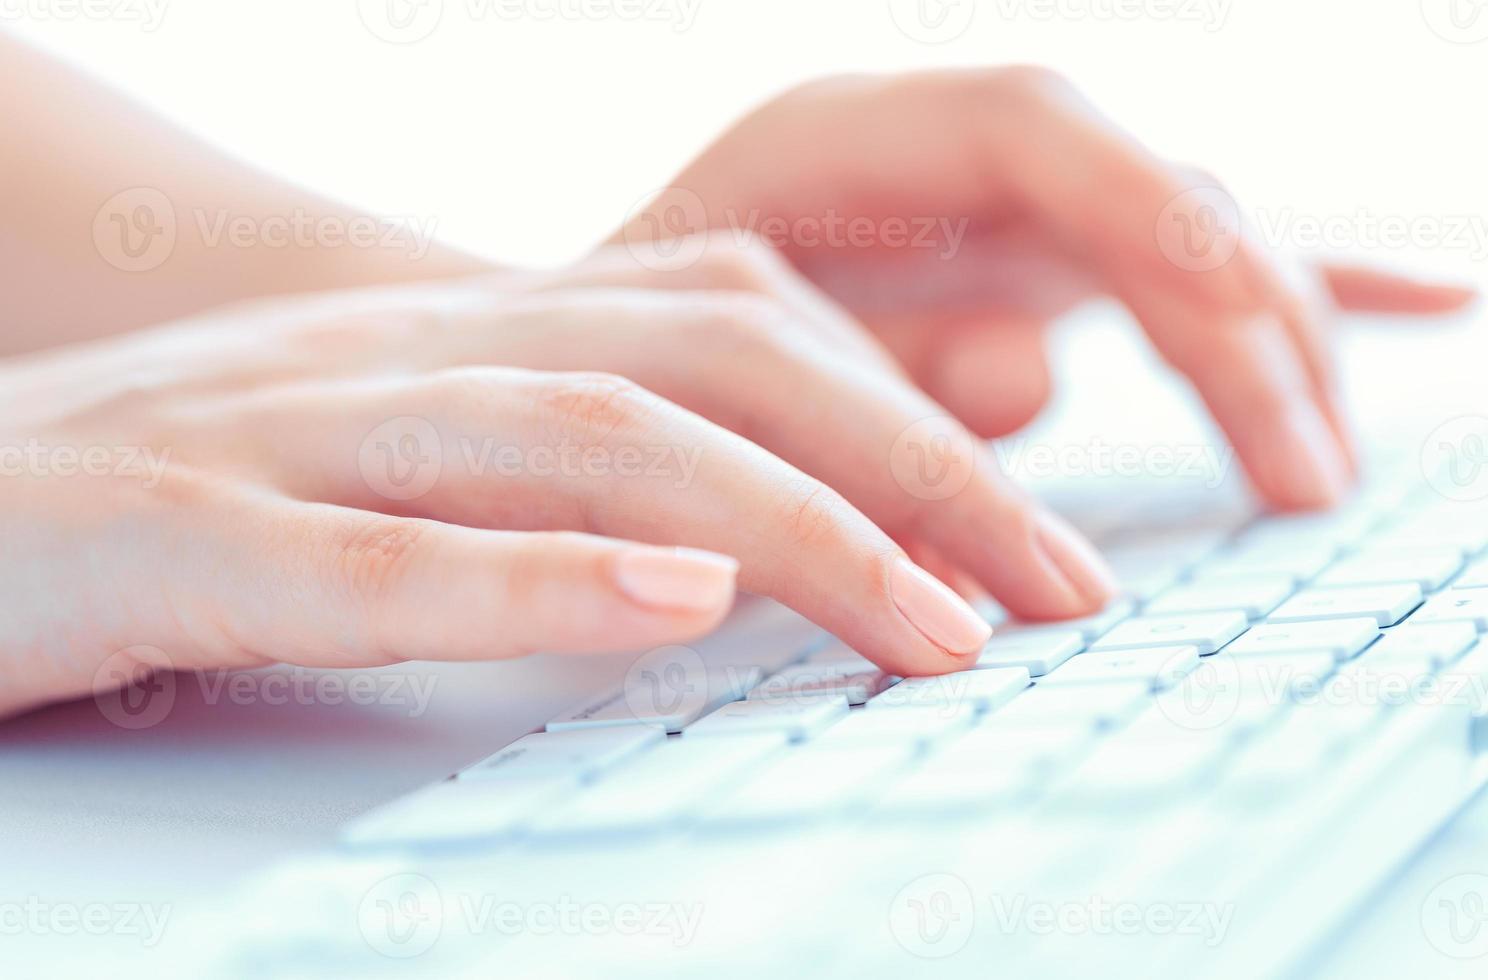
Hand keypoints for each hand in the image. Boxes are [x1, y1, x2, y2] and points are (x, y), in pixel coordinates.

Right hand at [0, 263, 1122, 717]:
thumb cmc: (180, 508)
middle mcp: (402, 349)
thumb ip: (558, 489)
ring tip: (938, 628)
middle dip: (910, 471)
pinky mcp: (171, 532)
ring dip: (784, 527)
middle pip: (708, 360)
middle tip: (1061, 595)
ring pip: (577, 434)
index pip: (740, 329)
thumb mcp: (399, 474)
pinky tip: (674, 598)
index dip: (915, 423)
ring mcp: (285, 428)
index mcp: (467, 332)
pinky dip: (536, 572)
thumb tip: (734, 547)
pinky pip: (373, 550)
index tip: (1042, 549)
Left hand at [623, 67, 1476, 508]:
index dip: (1156, 217)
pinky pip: (1178, 278)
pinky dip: (1295, 292)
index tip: (1242, 333)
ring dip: (1268, 354)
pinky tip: (1425, 297)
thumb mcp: (708, 371)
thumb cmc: (622, 364)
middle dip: (1239, 331)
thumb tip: (1031, 369)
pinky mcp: (1030, 272)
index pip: (1042, 132)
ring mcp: (992, 214)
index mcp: (840, 138)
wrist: (577, 357)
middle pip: (1141, 196)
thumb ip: (864, 372)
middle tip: (1301, 484)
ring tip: (1313, 473)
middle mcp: (937, 161)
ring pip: (1179, 247)